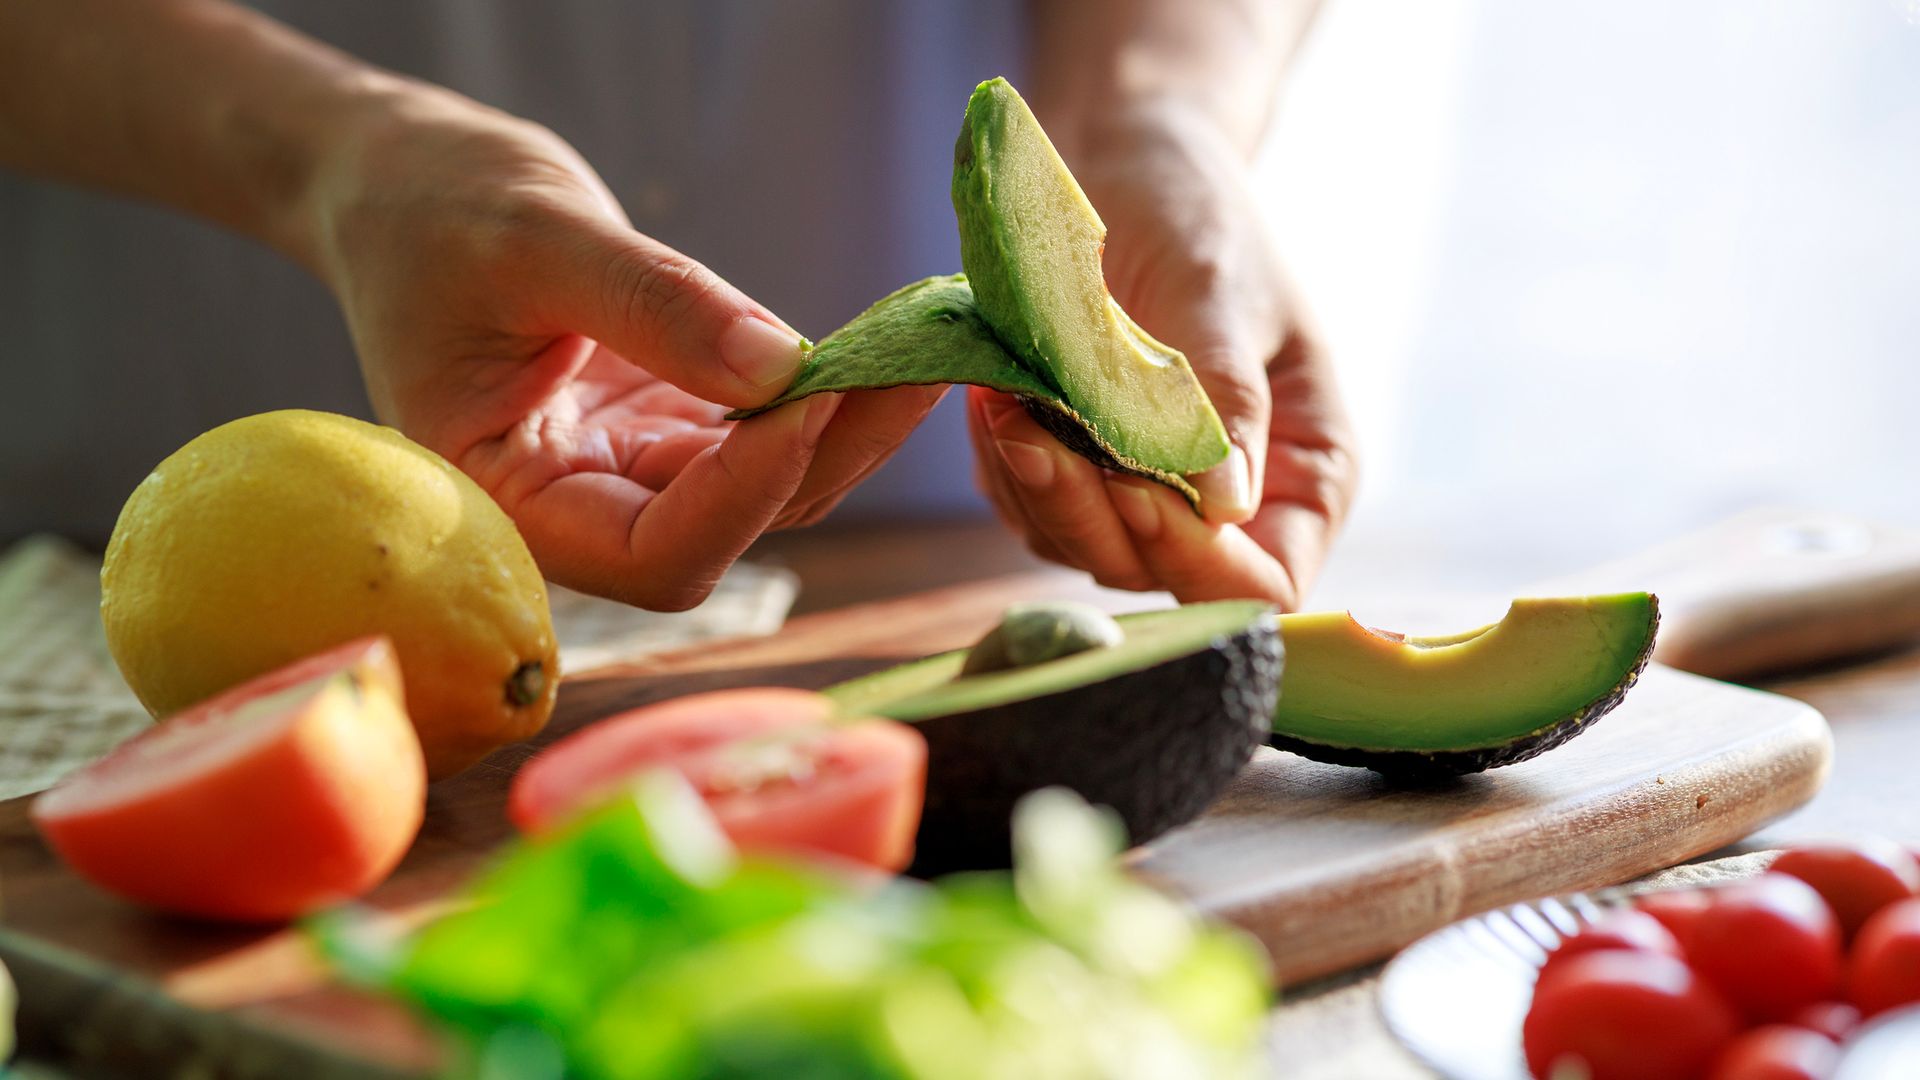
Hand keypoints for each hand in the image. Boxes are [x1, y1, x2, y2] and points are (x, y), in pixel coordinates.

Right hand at [302, 86, 942, 608]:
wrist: (400, 184)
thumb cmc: (429, 209)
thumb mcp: (534, 240)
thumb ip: (654, 306)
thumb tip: (780, 368)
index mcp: (511, 501)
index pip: (652, 554)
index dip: (743, 497)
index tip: (815, 397)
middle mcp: (580, 505)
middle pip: (731, 525)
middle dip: (826, 453)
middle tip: (916, 365)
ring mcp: (632, 466)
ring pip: (769, 483)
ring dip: (852, 425)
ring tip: (926, 348)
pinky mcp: (672, 422)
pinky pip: (767, 428)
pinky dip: (831, 391)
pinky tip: (889, 345)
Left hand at [967, 103, 1356, 608]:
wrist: (1130, 166)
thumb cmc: (1200, 214)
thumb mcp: (1221, 293)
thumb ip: (1225, 398)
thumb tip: (1227, 505)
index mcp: (1304, 469)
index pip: (1266, 581)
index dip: (1202, 565)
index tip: (1139, 493)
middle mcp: (1230, 504)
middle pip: (1165, 581)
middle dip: (1097, 520)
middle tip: (1037, 438)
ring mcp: (1152, 495)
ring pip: (1089, 552)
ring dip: (1040, 493)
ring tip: (1005, 407)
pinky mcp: (1080, 474)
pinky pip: (1037, 512)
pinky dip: (1012, 470)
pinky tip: (994, 403)